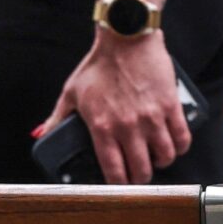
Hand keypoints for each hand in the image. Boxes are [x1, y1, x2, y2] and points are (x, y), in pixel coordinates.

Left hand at [42, 29, 191, 185]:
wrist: (126, 39)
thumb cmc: (98, 65)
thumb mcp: (70, 93)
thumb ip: (56, 118)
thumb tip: (40, 134)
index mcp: (102, 127)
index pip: (113, 170)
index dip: (118, 184)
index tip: (118, 185)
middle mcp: (128, 126)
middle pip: (141, 169)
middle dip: (140, 178)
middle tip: (138, 174)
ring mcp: (152, 117)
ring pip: (164, 157)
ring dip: (161, 163)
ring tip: (155, 160)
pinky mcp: (171, 106)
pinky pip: (182, 137)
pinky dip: (179, 147)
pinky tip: (173, 146)